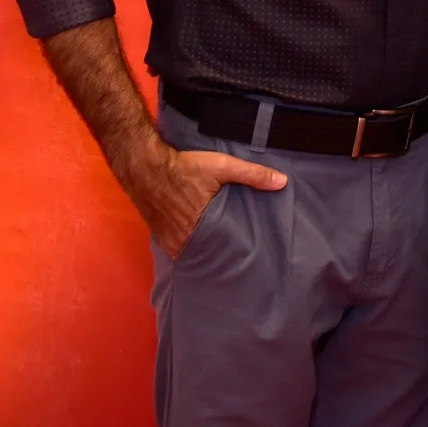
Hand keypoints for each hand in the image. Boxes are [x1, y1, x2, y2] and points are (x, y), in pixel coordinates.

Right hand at [119, 139, 286, 258]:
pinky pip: (179, 248)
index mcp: (201, 228)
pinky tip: (201, 244)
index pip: (223, 252)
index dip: (236, 255)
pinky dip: (190, 247)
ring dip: (205, 253)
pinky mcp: (161, 237)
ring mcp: (169, 241)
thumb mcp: (222, 166)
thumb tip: (282, 182)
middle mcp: (183, 241)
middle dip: (222, 257)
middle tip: (240, 260)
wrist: (144, 165)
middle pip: (208, 255)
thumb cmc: (184, 167)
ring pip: (193, 253)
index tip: (250, 259)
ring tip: (222, 255)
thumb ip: (252, 174)